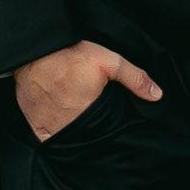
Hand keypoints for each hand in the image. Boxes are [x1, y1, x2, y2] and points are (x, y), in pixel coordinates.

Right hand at [15, 40, 165, 140]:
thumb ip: (134, 78)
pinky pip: (49, 136)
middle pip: (87, 136)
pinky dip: (55, 130)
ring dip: (73, 130)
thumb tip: (157, 95)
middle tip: (91, 113)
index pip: (106, 132)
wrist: (32, 52)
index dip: (109, 126)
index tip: (109, 117)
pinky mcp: (36, 127)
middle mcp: (69, 127)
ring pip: (68, 138)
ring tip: (75, 114)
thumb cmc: (69, 55)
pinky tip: (59, 117)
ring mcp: (50, 129)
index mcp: (91, 115)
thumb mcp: (108, 60)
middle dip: (92, 129)